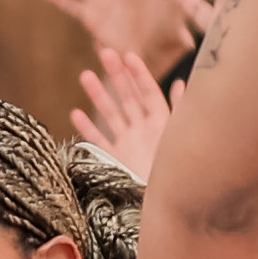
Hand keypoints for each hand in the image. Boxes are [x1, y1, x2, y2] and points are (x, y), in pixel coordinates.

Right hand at [67, 46, 171, 171]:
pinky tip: (75, 113)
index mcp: (160, 122)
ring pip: (111, 114)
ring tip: (86, 75)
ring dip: (98, 95)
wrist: (167, 206)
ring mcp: (128, 143)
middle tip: (105, 52)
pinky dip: (88, 128)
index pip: (148, 92)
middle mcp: (143, 130)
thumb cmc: (178, 172)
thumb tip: (182, 83)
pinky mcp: (116, 160)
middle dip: (116, 75)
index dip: (139, 74)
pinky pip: (100, 140)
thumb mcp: (179, 138)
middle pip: (128, 97)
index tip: (128, 55)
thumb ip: (179, 111)